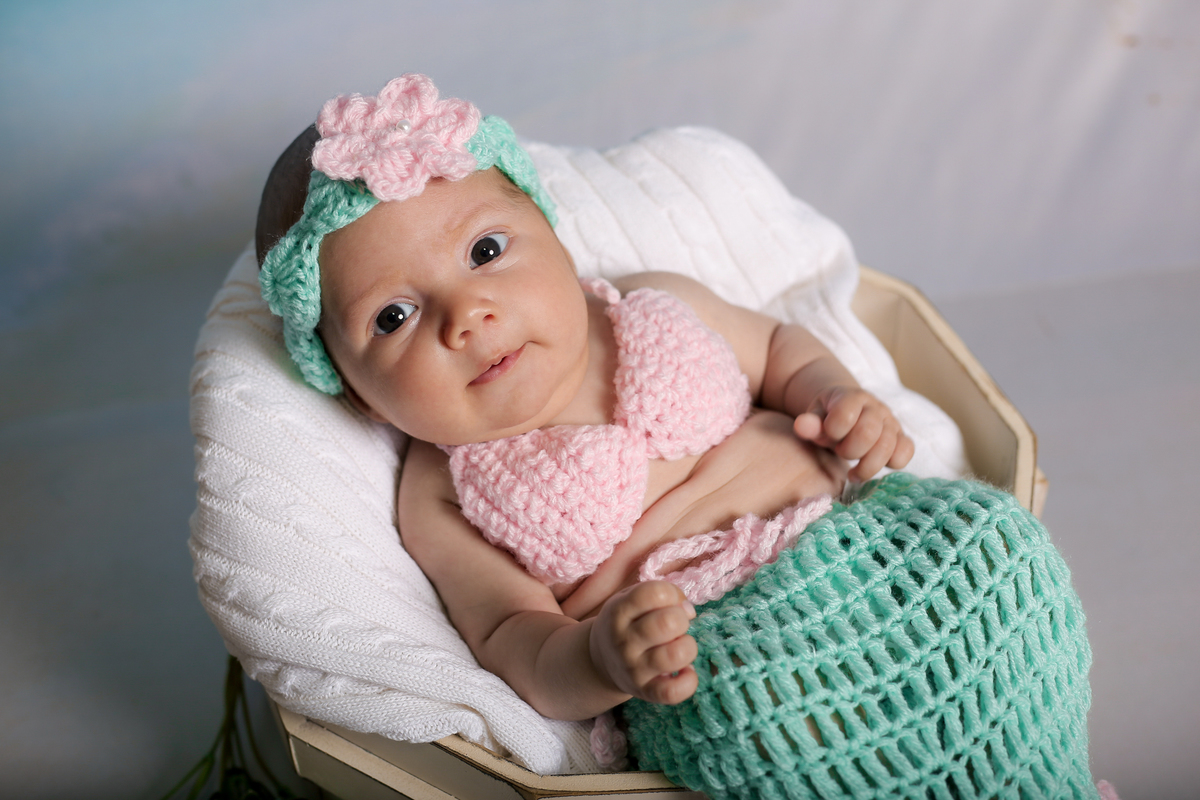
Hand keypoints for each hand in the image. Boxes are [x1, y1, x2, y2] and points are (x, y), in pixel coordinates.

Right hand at [589, 582, 697, 704]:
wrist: (602, 661)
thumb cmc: (628, 623)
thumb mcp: (630, 599)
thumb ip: (661, 594)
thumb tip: (689, 612)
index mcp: (619, 611)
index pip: (655, 594)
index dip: (672, 595)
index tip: (671, 604)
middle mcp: (624, 640)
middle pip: (668, 623)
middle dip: (682, 620)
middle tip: (676, 626)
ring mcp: (634, 669)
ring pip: (675, 655)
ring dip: (688, 647)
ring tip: (679, 646)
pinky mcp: (645, 691)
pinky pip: (672, 692)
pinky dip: (688, 682)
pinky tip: (686, 671)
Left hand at [793, 386, 913, 481]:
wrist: (846, 410)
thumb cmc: (827, 417)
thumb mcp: (815, 416)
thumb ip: (809, 423)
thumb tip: (801, 425)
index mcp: (852, 397)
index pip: (845, 415)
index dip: (833, 431)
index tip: (828, 435)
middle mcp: (876, 407)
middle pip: (868, 433)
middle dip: (849, 451)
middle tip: (840, 452)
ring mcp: (891, 422)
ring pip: (888, 446)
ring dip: (867, 466)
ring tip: (852, 473)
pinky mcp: (901, 437)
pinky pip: (906, 451)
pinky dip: (892, 463)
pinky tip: (873, 466)